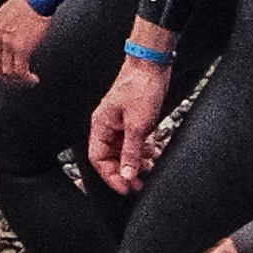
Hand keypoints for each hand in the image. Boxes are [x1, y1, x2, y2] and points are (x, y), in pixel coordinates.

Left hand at [0, 0, 49, 85]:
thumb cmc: (29, 0)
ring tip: (26, 82)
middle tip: (16, 82)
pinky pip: (20, 71)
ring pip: (7, 71)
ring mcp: (8, 43)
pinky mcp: (21, 48)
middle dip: (6, 77)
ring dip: (17, 80)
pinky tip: (32, 79)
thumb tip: (13, 37)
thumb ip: (6, 26)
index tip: (6, 71)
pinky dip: (26, 79)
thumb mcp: (9, 12)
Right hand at [89, 49, 173, 193]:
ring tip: (150, 168)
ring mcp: (121, 124)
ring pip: (124, 151)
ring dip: (136, 162)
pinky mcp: (133, 120)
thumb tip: (128, 175)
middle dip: (125, 172)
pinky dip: (144, 150)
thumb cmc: (140, 88)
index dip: (111, 176)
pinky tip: (154, 154)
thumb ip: (131, 152)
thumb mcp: (138, 125)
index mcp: (100, 126)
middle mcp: (107, 126)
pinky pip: (135, 142)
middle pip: (111, 158)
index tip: (126, 187)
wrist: (152, 65)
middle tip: (139, 184)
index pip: (98, 159)